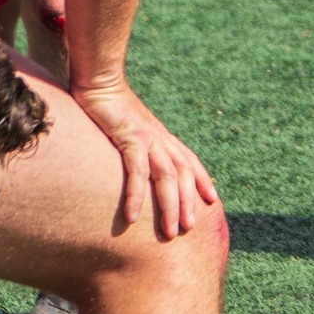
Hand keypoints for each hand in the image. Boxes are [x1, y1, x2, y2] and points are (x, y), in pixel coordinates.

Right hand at [71, 80, 218, 237]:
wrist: (101, 81)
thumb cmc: (111, 108)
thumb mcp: (130, 130)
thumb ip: (138, 146)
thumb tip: (139, 161)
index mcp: (162, 137)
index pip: (189, 161)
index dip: (202, 179)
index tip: (213, 200)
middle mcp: (160, 139)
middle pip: (182, 174)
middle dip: (187, 202)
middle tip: (189, 229)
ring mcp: (148, 138)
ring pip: (166, 176)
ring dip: (169, 205)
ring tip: (170, 231)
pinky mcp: (130, 137)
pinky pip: (136, 170)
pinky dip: (136, 194)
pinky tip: (132, 216)